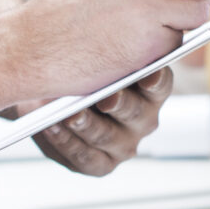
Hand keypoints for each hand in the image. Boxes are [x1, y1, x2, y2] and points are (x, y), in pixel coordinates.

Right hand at [12, 0, 209, 98]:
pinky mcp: (150, 40)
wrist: (33, 46)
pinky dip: (164, 46)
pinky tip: (134, 44)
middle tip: (189, 3)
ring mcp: (147, 4)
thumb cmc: (67, 10)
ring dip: (185, 22)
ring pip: (199, 11)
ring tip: (152, 25)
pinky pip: (179, 40)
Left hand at [32, 69, 171, 176]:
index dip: (156, 81)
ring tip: (71, 115)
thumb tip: (96, 44)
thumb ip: (101, 56)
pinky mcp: (101, 164)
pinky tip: (53, 127)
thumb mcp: (92, 58)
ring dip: (87, 125)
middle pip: (135, 112)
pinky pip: (86, 157)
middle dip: (119, 104)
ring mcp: (124, 145)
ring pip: (107, 136)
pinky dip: (67, 142)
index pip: (160, 84)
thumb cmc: (78, 73)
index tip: (148, 76)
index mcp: (150, 90)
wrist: (49, 101)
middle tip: (106, 98)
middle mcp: (143, 119)